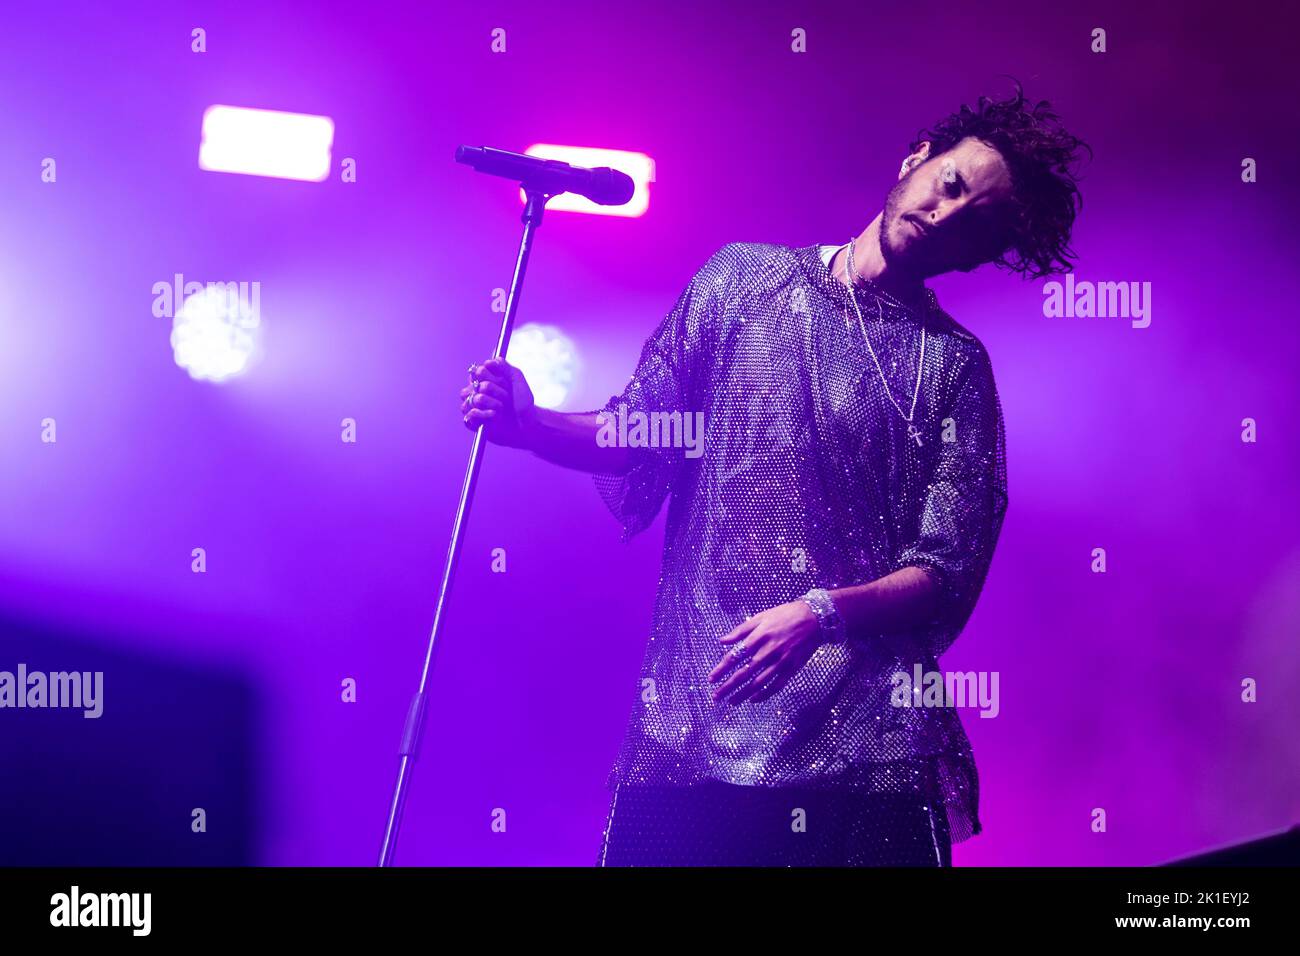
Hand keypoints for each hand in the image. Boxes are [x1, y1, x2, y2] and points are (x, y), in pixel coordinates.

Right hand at [459, 357, 536, 447]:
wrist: (526, 424)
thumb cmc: (522, 402)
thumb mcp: (517, 380)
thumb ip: (505, 367)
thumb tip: (491, 360)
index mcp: (484, 379)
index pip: (478, 370)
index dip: (492, 376)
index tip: (505, 382)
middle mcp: (475, 391)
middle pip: (477, 384)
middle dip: (496, 391)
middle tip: (507, 397)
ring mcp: (473, 406)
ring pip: (475, 399)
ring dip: (494, 403)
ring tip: (502, 408)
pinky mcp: (472, 421)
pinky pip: (471, 414)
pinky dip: (485, 415)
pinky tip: (495, 416)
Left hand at [707, 600, 821, 705]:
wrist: (813, 619)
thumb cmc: (784, 615)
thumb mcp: (761, 617)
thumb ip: (740, 630)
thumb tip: (722, 640)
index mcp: (758, 637)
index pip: (735, 657)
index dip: (722, 669)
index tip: (711, 679)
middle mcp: (768, 651)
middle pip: (744, 673)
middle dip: (728, 687)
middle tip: (716, 697)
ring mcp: (780, 662)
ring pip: (758, 683)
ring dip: (743, 694)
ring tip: (731, 701)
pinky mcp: (792, 669)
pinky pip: (776, 685)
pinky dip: (764, 694)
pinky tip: (753, 699)